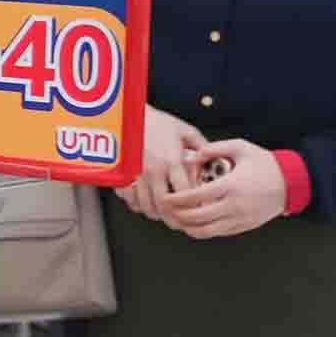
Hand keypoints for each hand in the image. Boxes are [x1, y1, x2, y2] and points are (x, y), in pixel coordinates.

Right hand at [119, 106, 208, 220]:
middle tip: (182, 223)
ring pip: (146, 206)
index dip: (194, 205)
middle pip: (164, 207)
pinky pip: (129, 198)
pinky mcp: (122, 174)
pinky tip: (145, 203)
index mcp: (171, 162)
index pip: (186, 194)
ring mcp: (135, 174)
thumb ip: (202, 147)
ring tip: (165, 215)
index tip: (199, 208)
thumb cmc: (157, 121)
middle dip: (174, 219)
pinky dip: (138, 205)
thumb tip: (214, 159)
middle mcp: (153, 171)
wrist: (128, 114)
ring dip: (156, 214)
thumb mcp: (185, 131)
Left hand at [161, 140, 286, 239]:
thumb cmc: (265, 164)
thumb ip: (213, 149)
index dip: (177, 199)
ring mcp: (241, 218)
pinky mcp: (246, 226)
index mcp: (231, 185)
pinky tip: (195, 224)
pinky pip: (220, 233)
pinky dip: (204, 231)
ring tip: (178, 220)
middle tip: (168, 210)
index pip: (196, 196)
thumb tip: (190, 156)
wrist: (292, 182)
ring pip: (207, 231)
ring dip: (189, 228)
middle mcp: (235, 205)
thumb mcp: (240, 148)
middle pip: (198, 217)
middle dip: (178, 215)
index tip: (166, 197)